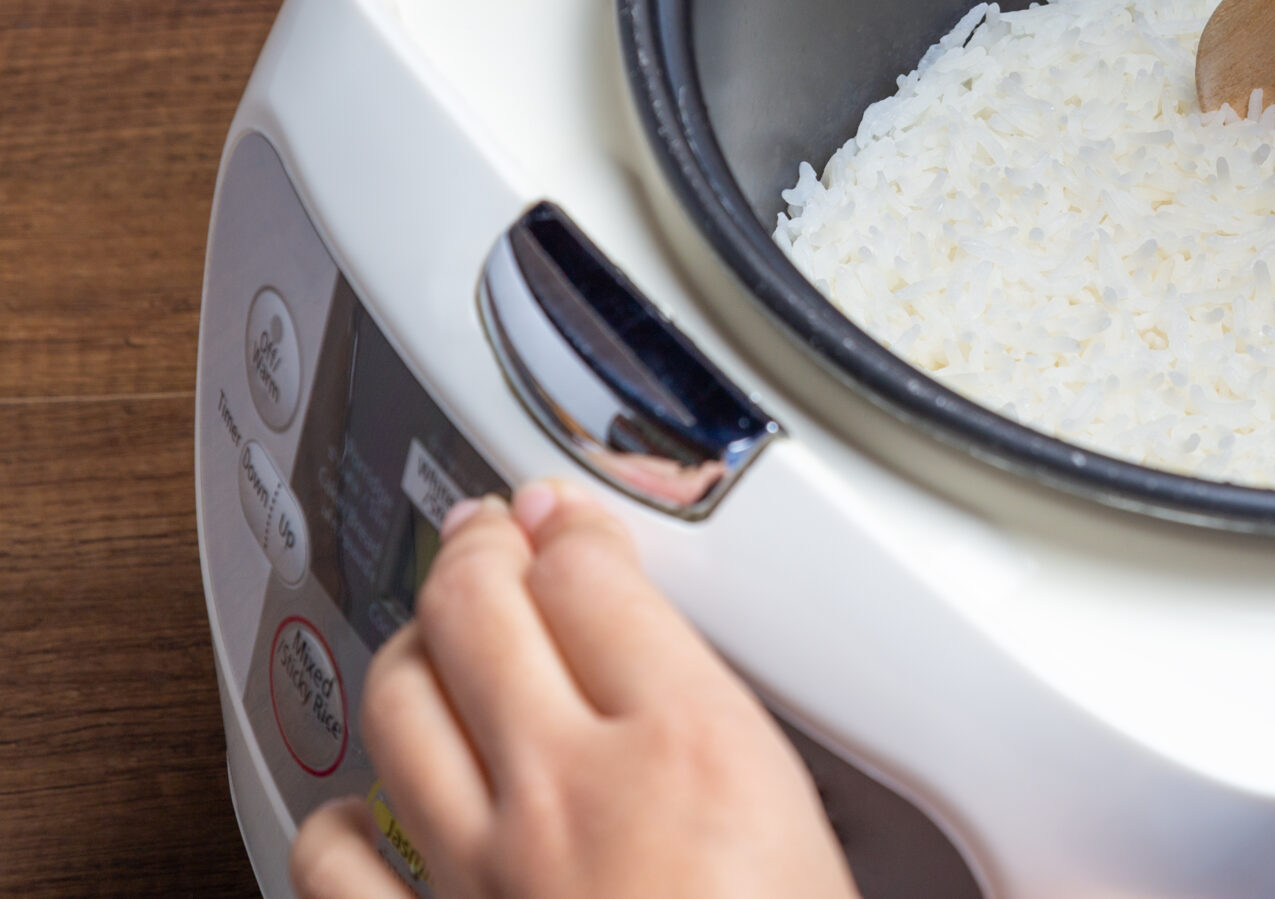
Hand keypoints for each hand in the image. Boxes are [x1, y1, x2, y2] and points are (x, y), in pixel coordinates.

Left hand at [290, 481, 858, 898]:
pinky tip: (368, 804)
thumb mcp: (833, 855)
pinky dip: (343, 810)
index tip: (571, 515)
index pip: (600, 575)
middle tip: (486, 533)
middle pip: (482, 606)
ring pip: (398, 699)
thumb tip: (813, 775)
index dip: (576, 524)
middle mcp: (572, 786)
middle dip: (477, 548)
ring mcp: (480, 870)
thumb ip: (793, 786)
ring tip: (431, 633)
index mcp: (694, 748)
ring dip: (409, 646)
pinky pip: (337, 852)